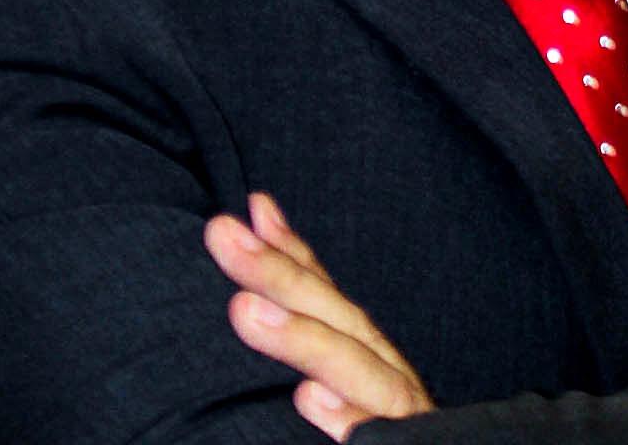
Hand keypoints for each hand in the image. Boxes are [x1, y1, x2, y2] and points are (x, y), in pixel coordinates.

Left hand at [205, 193, 434, 440]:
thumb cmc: (387, 436)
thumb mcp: (351, 390)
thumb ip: (320, 353)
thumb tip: (252, 303)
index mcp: (373, 365)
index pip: (330, 301)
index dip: (293, 252)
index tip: (253, 206)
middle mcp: (393, 384)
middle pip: (339, 322)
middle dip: (280, 274)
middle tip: (222, 234)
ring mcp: (405, 422)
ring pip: (362, 373)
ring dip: (302, 340)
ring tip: (243, 311)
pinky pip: (388, 441)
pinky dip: (355, 422)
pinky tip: (313, 403)